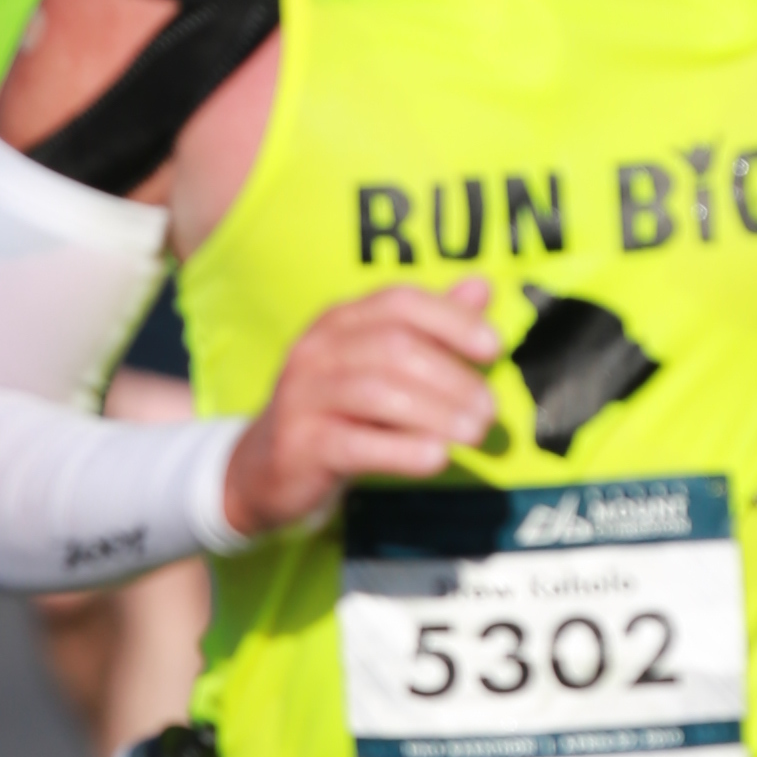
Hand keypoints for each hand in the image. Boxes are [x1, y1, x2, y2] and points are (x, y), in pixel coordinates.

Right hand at [222, 287, 502, 537]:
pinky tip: (437, 457)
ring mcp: (304, 397)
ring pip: (379, 393)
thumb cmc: (336, 412)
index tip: (492, 348)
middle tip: (488, 410)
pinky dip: (404, 451)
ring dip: (438, 413)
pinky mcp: (301, 445)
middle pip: (394, 348)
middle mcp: (317, 350)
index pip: (399, 303)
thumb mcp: (377, 364)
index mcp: (339, 322)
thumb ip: (429, 328)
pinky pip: (358, 444)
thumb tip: (482, 287)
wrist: (264, 470)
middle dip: (452, 378)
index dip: (451, 320)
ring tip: (474, 433)